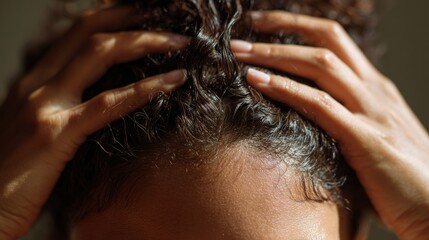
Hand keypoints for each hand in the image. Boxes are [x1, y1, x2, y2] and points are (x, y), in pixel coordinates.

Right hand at [0, 5, 188, 238]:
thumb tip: (96, 100)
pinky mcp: (54, 134)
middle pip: (90, 31)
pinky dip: (145, 89)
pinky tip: (173, 81)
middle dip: (132, 17)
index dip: (111, 16)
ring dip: (146, 42)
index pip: (76, 33)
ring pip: (100, 53)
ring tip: (180, 42)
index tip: (142, 13)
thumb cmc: (11, 176)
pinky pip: (107, 104)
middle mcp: (38, 84)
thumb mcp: (34, 130)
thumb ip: (60, 108)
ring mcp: (45, 105)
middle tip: (167, 15)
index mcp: (34, 82)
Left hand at [231, 11, 428, 238]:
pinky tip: (256, 81)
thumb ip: (346, 117)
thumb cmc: (401, 176)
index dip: (298, 27)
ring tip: (239, 52)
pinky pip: (320, 105)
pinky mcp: (366, 139)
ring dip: (274, 54)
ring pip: (320, 65)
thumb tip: (307, 112)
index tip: (263, 26)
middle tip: (245, 28)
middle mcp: (374, 91)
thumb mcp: (373, 134)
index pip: (334, 41)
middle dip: (283, 27)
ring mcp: (372, 112)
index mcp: (374, 88)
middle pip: (326, 40)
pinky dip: (285, 89)